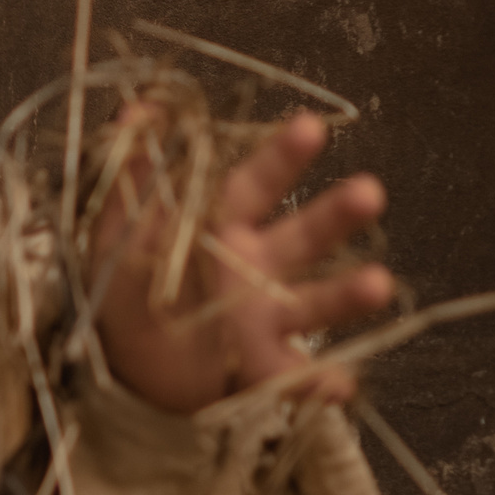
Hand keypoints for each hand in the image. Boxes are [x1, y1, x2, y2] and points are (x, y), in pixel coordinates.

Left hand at [94, 110, 393, 414]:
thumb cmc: (124, 287)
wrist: (117, 365)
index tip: (310, 127)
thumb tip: (137, 108)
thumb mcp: (118, 231)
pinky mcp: (261, 370)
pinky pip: (295, 377)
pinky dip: (318, 383)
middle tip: (369, 193)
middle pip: (304, 236)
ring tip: (377, 285)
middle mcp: (256, 269)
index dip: (281, 156)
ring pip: (315, 302)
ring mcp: (265, 319)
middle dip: (336, 215)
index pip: (256, 183)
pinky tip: (337, 386)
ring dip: (347, 294)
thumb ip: (133, 174)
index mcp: (222, 227)